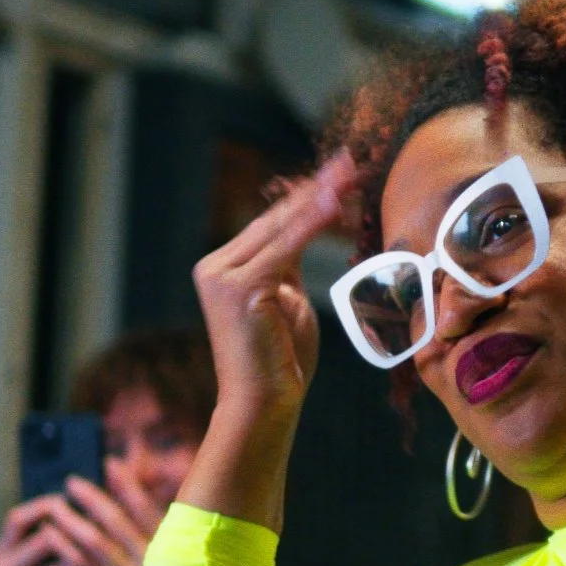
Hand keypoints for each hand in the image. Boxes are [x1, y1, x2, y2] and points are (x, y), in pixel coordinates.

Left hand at [46, 464, 166, 565]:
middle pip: (119, 518)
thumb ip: (142, 544)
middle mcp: (155, 562)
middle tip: (71, 481)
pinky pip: (81, 562)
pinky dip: (64, 544)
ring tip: (54, 505)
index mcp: (169, 551)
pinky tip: (51, 533)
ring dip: (72, 518)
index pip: (148, 508)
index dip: (127, 484)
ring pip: (96, 538)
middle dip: (92, 495)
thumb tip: (118, 508)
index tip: (109, 462)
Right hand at [191, 151, 354, 422]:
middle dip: (316, 188)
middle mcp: (216, 267)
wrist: (263, 405)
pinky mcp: (238, 289)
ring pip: (280, 228)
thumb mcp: (286, 302)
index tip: (338, 174)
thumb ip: (287, 267)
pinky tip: (334, 201)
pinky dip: (311, 223)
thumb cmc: (280, 362)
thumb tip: (303, 232)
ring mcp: (222, 277)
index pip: (271, 225)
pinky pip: (284, 248)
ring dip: (318, 197)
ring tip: (348, 173)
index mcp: (224, 268)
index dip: (306, 198)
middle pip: (275, 219)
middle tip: (350, 161)